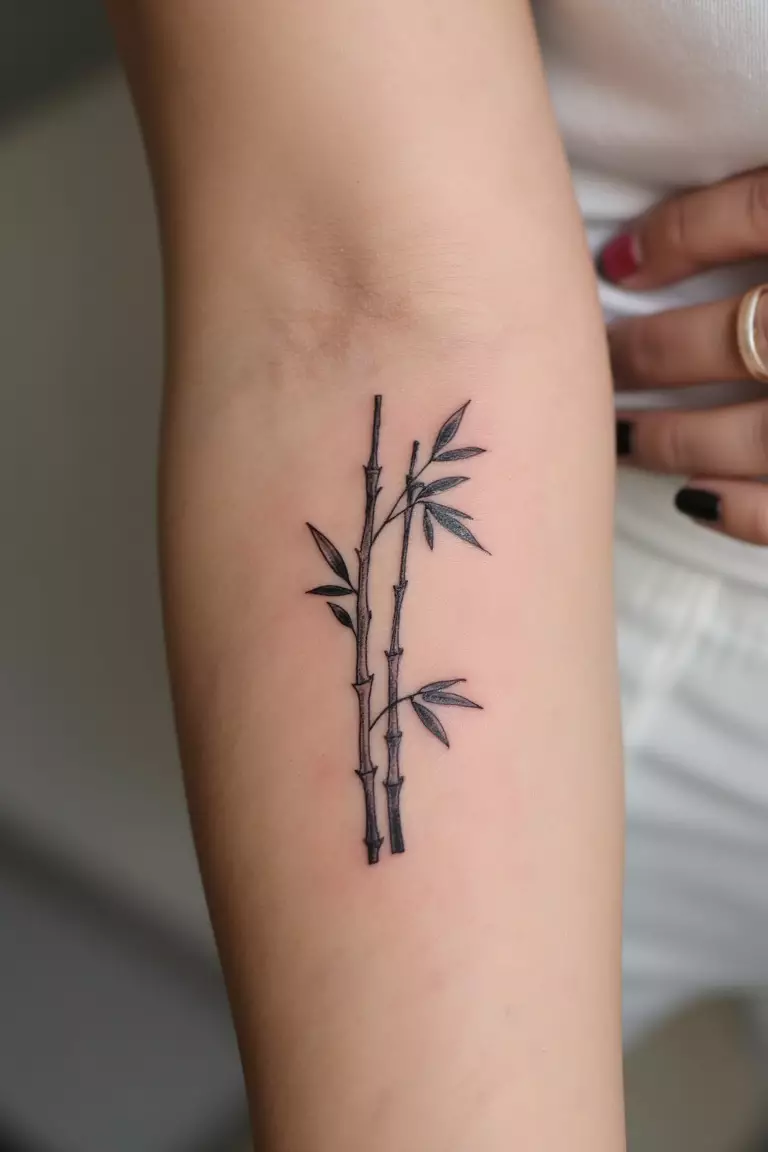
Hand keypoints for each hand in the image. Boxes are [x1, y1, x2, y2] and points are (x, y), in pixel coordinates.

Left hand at [600, 169, 767, 543]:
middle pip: (732, 336)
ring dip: (673, 440)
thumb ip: (763, 211)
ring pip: (753, 432)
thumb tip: (652, 239)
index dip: (678, 236)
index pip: (758, 215)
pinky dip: (742, 512)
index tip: (614, 262)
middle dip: (648, 354)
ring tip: (619, 439)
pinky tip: (692, 501)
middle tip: (592, 363)